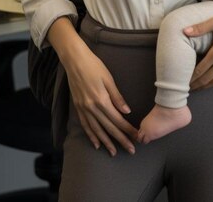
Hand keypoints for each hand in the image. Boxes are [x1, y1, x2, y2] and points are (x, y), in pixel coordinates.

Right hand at [64, 39, 138, 155]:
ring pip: (96, 130)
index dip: (128, 130)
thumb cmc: (94, 66)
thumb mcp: (108, 79)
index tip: (137, 137)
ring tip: (114, 152)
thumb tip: (127, 112)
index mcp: (101, 100)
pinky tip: (97, 143)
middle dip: (120, 140)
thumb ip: (117, 97)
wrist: (74, 60)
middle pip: (108, 128)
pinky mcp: (78, 107)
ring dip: (106, 142)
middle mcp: (91, 107)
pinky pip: (85, 125)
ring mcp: (83, 108)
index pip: (117, 119)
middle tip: (131, 150)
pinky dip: (91, 136)